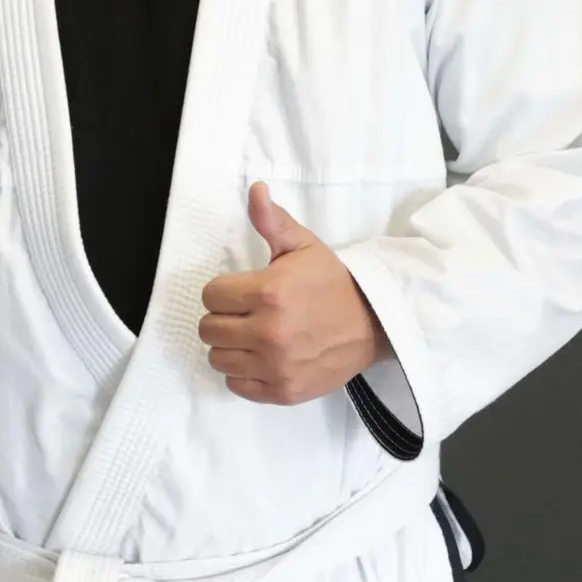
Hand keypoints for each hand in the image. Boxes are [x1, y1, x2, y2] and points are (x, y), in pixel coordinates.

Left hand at [199, 183, 389, 405]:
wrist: (372, 324)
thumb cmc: (332, 282)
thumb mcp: (303, 246)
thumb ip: (272, 221)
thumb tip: (254, 189)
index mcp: (268, 293)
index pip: (211, 296)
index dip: (223, 291)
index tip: (240, 291)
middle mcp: (268, 333)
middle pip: (209, 329)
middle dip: (223, 317)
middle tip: (245, 314)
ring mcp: (275, 366)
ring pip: (218, 359)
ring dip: (230, 346)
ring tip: (252, 336)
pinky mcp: (282, 391)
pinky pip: (236, 386)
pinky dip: (243, 373)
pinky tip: (260, 357)